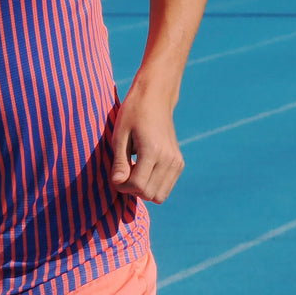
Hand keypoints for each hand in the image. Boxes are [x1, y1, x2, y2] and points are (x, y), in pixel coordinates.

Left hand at [109, 88, 183, 202]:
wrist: (155, 98)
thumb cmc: (133, 114)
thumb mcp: (119, 136)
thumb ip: (119, 162)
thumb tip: (118, 183)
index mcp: (153, 151)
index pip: (138, 186)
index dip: (122, 186)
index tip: (116, 174)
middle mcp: (169, 159)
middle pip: (149, 194)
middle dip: (132, 189)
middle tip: (124, 172)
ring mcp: (177, 162)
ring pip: (159, 196)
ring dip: (143, 189)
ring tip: (134, 170)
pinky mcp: (179, 163)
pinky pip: (165, 188)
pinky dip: (153, 185)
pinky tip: (144, 169)